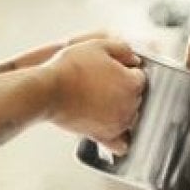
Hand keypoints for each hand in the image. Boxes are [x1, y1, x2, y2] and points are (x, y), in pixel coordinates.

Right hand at [43, 39, 144, 154]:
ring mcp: (118, 123)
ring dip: (121, 109)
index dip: (127, 70)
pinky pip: (121, 144)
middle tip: (105, 81)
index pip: (140, 77)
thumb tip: (133, 58)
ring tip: (102, 99)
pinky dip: (120, 138)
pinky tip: (112, 127)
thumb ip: (123, 49)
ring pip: (131, 118)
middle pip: (136, 97)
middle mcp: (129, 105)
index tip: (116, 69)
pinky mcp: (103, 136)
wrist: (49, 90)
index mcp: (131, 83)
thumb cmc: (70, 68)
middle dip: (125, 89)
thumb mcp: (99, 45)